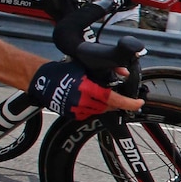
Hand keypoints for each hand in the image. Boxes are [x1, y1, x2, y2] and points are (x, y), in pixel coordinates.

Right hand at [27, 60, 142, 120]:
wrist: (42, 81)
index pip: (113, 99)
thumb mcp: (86, 66)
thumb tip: (124, 72)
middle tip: (125, 97)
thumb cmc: (64, 70)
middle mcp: (83, 102)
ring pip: (100, 111)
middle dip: (118, 103)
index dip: (128, 103)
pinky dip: (95, 107)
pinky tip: (93, 99)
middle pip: (109, 107)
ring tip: (105, 95)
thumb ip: (107, 69)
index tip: (138, 103)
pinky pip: (90, 113)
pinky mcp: (73, 115)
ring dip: (107, 105)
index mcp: (87, 89)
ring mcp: (77, 110)